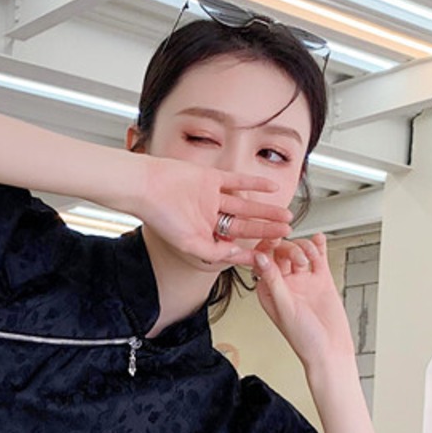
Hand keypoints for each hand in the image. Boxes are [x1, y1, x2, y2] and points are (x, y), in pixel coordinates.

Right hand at [135, 156, 292, 270]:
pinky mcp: (211, 178)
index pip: (232, 244)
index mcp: (202, 234)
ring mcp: (211, 197)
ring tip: (285, 215)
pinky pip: (237, 181)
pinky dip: (255, 184)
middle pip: (243, 224)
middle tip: (285, 233)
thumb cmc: (160, 216)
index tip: (268, 254)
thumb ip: (215, 252)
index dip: (251, 249)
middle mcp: (208, 216)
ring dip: (265, 210)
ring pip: (245, 205)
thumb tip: (237, 255)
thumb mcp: (190, 243)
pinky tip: (271, 187)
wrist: (146, 186)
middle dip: (265, 230)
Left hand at [248, 233, 355, 370]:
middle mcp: (284, 284)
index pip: (262, 261)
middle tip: (298, 257)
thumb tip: (259, 258)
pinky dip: (319, 246)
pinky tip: (319, 239)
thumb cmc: (304, 338)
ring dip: (304, 248)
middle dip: (289, 249)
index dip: (266, 247)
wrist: (330, 350)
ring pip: (300, 251)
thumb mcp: (284, 308)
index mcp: (268, 291)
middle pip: (282, 252)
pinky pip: (319, 257)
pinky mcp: (322, 279)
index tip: (272, 239)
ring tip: (310, 259)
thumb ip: (273, 281)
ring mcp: (303, 280)